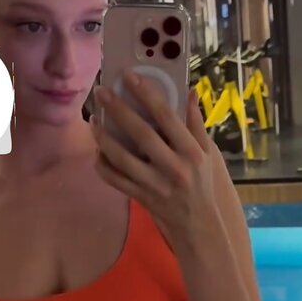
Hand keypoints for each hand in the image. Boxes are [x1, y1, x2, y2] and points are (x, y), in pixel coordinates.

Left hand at [90, 74, 218, 252]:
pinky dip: (102, 166)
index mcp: (191, 152)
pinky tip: (96, 151)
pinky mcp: (142, 198)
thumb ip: (196, 123)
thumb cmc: (203, 183)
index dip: (147, 95)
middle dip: (118, 110)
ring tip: (93, 120)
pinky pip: (115, 180)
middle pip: (140, 134)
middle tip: (101, 91)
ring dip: (103, 138)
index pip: (166, 117)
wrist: (199, 224)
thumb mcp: (208, 153)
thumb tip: (190, 92)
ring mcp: (155, 185)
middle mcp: (173, 168)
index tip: (129, 76)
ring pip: (122, 158)